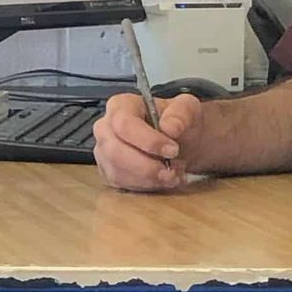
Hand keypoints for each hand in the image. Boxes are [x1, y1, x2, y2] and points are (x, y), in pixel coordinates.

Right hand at [92, 91, 209, 193]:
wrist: (181, 141)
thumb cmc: (178, 122)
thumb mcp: (187, 109)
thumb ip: (181, 114)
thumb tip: (170, 128)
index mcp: (121, 105)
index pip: (125, 124)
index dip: (148, 141)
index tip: (173, 150)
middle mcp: (106, 127)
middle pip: (115, 151)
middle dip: (146, 167)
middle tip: (172, 171)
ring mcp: (104, 152)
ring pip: (117, 172)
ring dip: (148, 179)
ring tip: (172, 176)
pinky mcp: (109, 172)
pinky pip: (121, 184)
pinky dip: (145, 186)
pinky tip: (162, 181)